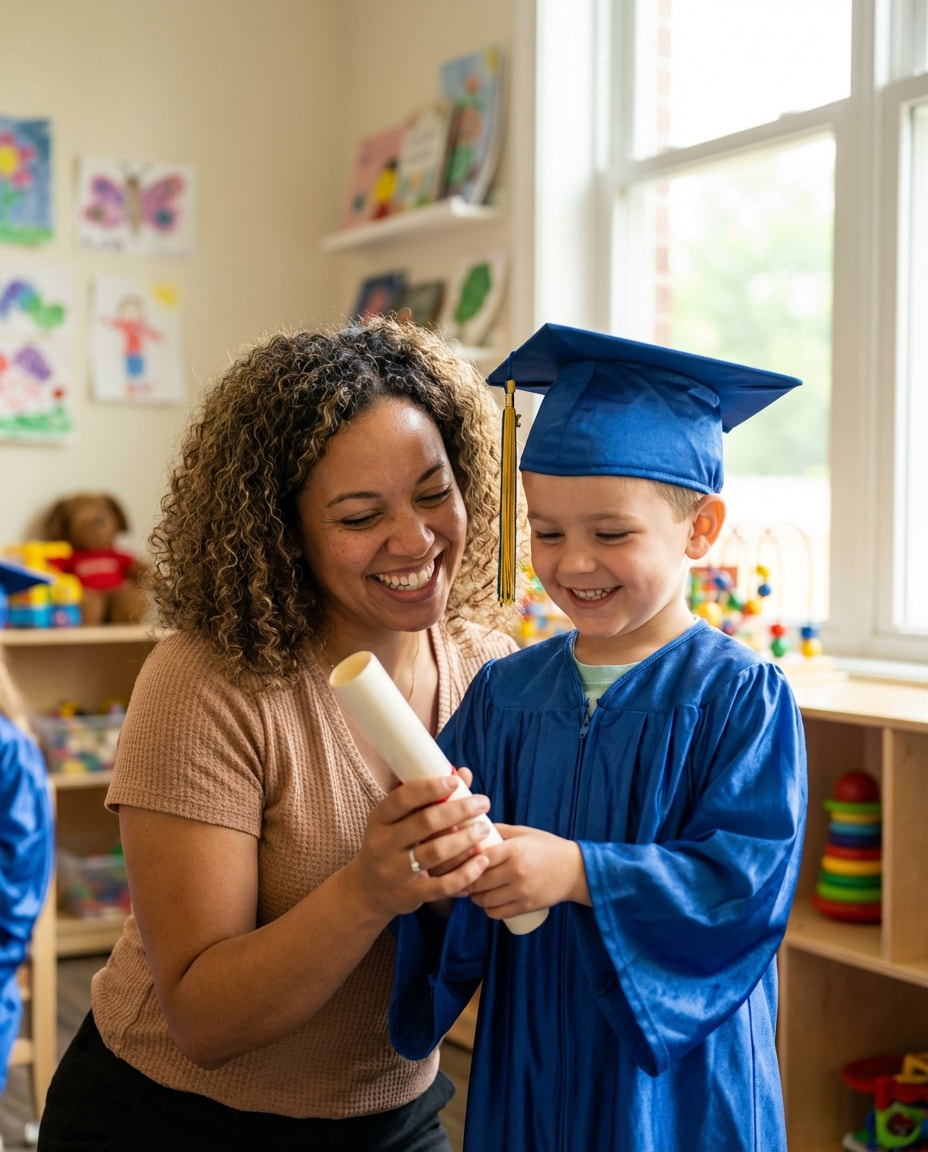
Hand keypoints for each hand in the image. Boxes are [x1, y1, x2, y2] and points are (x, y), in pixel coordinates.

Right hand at [350, 775, 491, 919]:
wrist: (367, 890)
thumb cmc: (390, 845)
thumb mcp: (398, 821)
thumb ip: (429, 798)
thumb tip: (464, 773)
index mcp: (379, 819)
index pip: (403, 798)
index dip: (429, 788)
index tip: (455, 781)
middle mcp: (383, 844)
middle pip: (425, 822)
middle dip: (458, 810)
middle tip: (482, 803)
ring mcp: (395, 871)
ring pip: (435, 852)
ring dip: (465, 839)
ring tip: (484, 828)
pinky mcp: (409, 895)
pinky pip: (442, 885)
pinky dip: (466, 873)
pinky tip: (482, 861)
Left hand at [462, 824, 590, 918]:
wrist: (576, 871)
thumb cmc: (548, 848)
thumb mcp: (525, 833)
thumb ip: (500, 831)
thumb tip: (475, 828)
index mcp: (514, 849)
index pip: (479, 856)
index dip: (465, 859)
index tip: (461, 859)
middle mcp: (516, 871)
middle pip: (477, 880)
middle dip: (467, 879)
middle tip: (464, 876)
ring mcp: (521, 891)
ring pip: (484, 899)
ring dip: (475, 896)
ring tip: (477, 890)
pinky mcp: (525, 906)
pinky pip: (496, 913)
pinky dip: (488, 909)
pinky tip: (489, 901)